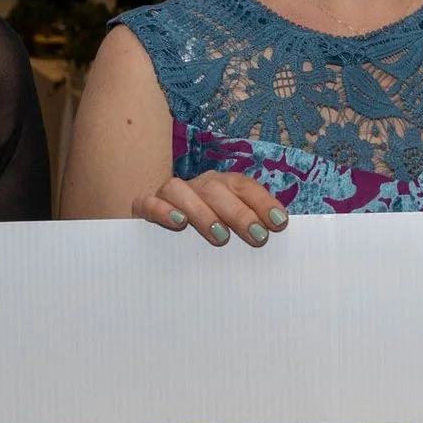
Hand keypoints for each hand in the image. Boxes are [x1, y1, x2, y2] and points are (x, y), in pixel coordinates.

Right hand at [132, 171, 288, 248]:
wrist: (151, 228)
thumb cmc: (199, 233)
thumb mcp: (226, 229)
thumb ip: (247, 229)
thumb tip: (274, 236)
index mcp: (221, 186)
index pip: (243, 186)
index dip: (262, 201)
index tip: (279, 223)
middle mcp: (196, 186)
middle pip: (217, 190)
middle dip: (239, 213)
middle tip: (257, 236)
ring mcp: (168, 195)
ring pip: (183, 191)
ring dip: (203, 212)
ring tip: (221, 236)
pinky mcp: (143, 205)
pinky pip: (150, 202)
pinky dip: (163, 210)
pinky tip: (178, 223)